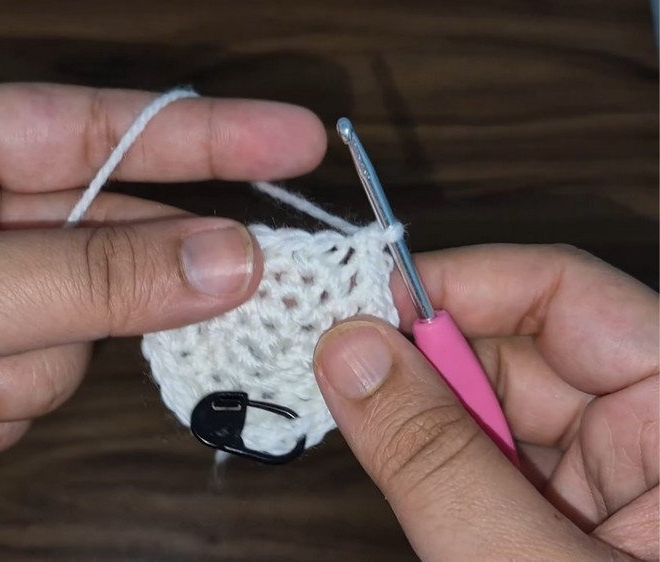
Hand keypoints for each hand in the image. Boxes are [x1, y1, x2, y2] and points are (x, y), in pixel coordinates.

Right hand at [314, 245, 657, 560]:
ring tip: (377, 450)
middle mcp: (656, 433)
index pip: (568, 293)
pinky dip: (441, 469)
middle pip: (522, 349)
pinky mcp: (578, 521)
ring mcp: (621, 481)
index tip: (364, 305)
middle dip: (428, 366)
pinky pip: (495, 463)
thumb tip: (349, 351)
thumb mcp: (528, 561)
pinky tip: (409, 486)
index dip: (459, 285)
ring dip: (426, 424)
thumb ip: (439, 460)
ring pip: (498, 409)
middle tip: (344, 382)